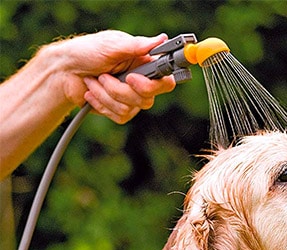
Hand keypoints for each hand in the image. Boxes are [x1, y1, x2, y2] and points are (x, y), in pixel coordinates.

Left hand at [53, 30, 175, 123]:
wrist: (64, 71)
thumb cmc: (86, 52)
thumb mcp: (111, 44)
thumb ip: (137, 45)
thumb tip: (160, 39)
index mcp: (144, 64)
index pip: (166, 81)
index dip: (154, 85)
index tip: (132, 78)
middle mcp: (141, 83)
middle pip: (147, 99)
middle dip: (120, 90)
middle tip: (104, 75)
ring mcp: (131, 99)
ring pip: (130, 108)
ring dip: (105, 94)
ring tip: (94, 81)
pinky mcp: (120, 111)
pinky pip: (120, 116)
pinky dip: (102, 104)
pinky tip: (93, 93)